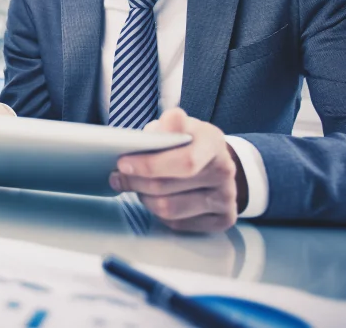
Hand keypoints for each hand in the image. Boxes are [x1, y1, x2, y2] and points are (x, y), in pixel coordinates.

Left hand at [110, 108, 247, 232]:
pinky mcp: (223, 219)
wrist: (216, 162)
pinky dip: (159, 214)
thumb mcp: (178, 125)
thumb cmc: (188, 142)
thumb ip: (169, 125)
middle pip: (167, 187)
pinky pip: (177, 224)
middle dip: (135, 182)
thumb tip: (168, 121)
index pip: (184, 162)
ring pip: (169, 210)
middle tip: (118, 177)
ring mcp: (227, 198)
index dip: (149, 165)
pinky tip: (154, 199)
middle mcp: (224, 171)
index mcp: (213, 142)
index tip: (123, 163)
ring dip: (144, 199)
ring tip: (135, 187)